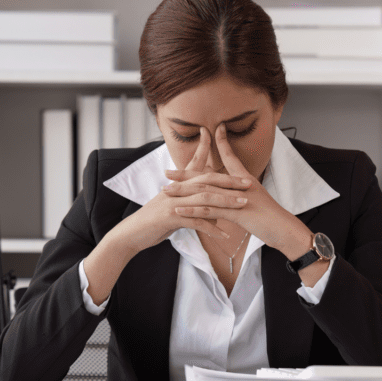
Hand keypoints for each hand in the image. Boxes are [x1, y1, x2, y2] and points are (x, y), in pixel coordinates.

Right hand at [103, 127, 250, 256]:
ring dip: (226, 201)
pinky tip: (225, 235)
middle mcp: (176, 189)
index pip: (196, 165)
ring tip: (243, 204)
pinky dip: (212, 228)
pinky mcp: (170, 217)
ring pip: (204, 198)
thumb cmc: (155, 223)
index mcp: (177, 185)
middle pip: (207, 180)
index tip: (224, 145)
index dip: (209, 152)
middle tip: (249, 183)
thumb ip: (196, 208)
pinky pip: (196, 221)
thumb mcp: (176, 211)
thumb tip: (218, 214)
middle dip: (229, 181)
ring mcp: (173, 202)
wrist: (132, 234)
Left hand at [165, 123, 313, 259]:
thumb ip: (241, 193)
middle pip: (208, 175)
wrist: (285, 229)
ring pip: (205, 192)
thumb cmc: (271, 217)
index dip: (220, 143)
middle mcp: (240, 185)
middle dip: (185, 174)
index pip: (230, 157)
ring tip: (166, 191)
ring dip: (184, 191)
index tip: (207, 132)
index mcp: (245, 179)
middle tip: (166, 172)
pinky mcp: (236, 213)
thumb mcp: (256, 200)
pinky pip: (210, 210)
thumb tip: (230, 191)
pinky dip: (193, 210)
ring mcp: (237, 198)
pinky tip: (179, 210)